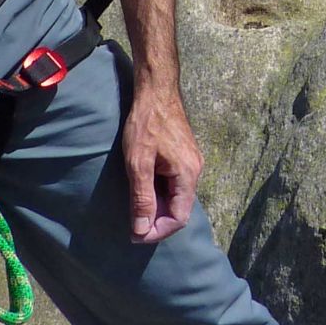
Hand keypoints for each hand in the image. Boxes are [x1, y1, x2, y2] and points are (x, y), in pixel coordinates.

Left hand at [123, 84, 202, 243]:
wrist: (156, 89)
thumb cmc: (146, 123)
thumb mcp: (138, 163)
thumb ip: (142, 199)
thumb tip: (141, 230)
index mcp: (188, 174)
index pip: (179, 218)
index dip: (157, 231)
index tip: (135, 235)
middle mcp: (194, 170)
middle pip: (179, 209)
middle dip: (156, 221)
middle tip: (131, 224)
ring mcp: (190, 161)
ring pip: (176, 196)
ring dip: (157, 206)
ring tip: (134, 208)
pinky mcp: (183, 155)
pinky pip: (174, 183)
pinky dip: (159, 192)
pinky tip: (142, 188)